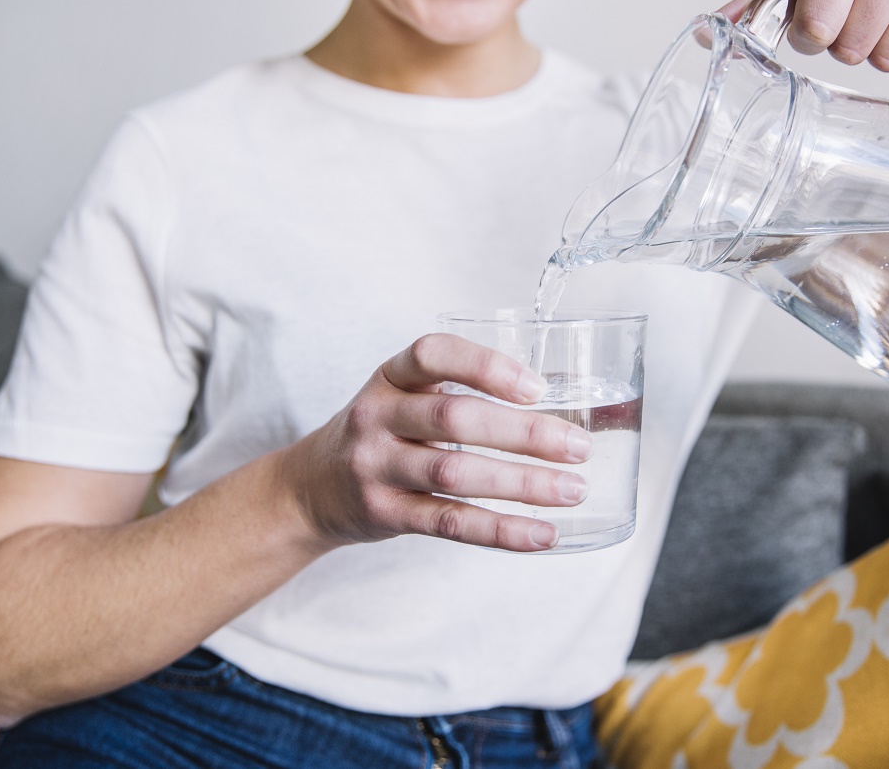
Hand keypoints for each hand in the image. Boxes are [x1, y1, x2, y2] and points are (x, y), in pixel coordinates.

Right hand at [278, 334, 592, 552]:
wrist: (309, 489)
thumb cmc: (381, 434)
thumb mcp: (403, 398)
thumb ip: (461, 395)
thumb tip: (561, 410)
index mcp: (390, 376)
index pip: (433, 354)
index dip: (486, 366)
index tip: (537, 387)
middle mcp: (377, 415)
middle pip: (454, 418)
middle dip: (524, 434)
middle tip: (579, 447)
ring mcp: (376, 466)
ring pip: (454, 474)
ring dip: (522, 484)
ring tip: (572, 490)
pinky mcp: (384, 512)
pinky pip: (448, 522)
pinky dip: (500, 530)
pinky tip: (542, 533)